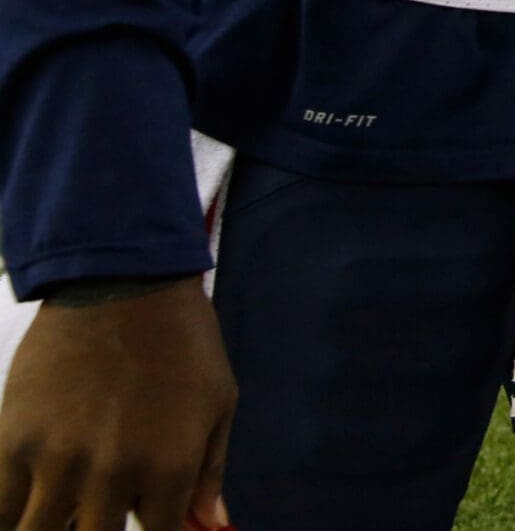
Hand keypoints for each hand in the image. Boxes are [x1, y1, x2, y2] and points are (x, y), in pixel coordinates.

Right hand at [0, 278, 235, 530]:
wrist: (123, 284)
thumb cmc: (183, 342)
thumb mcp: (217, 402)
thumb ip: (210, 472)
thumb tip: (213, 523)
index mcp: (168, 468)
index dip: (154, 530)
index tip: (142, 516)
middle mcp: (112, 475)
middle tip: (96, 509)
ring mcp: (57, 462)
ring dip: (53, 524)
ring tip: (64, 507)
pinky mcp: (13, 442)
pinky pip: (1, 508)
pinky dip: (13, 510)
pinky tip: (28, 498)